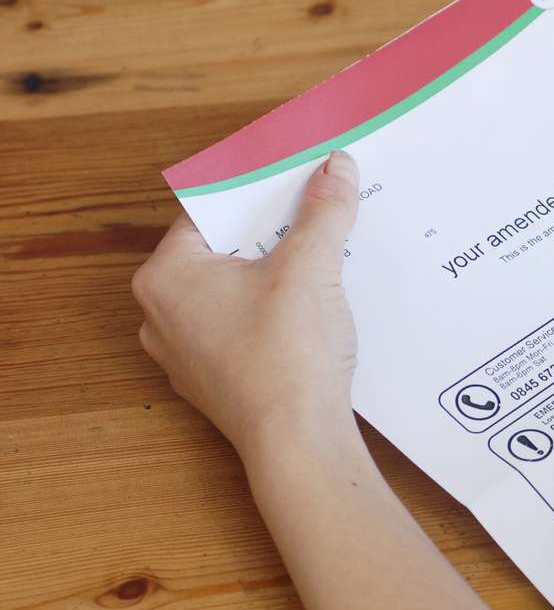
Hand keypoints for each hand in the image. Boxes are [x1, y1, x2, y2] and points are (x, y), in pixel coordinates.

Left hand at [133, 151, 361, 455]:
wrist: (298, 442)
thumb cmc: (286, 354)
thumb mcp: (310, 267)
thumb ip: (323, 212)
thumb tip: (335, 167)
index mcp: (166, 277)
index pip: (208, 214)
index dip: (255, 196)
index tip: (292, 184)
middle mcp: (161, 315)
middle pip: (222, 253)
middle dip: (270, 237)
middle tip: (314, 220)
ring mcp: (185, 355)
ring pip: (231, 295)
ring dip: (273, 279)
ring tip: (319, 267)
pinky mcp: (215, 384)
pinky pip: (241, 332)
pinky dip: (271, 319)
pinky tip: (310, 319)